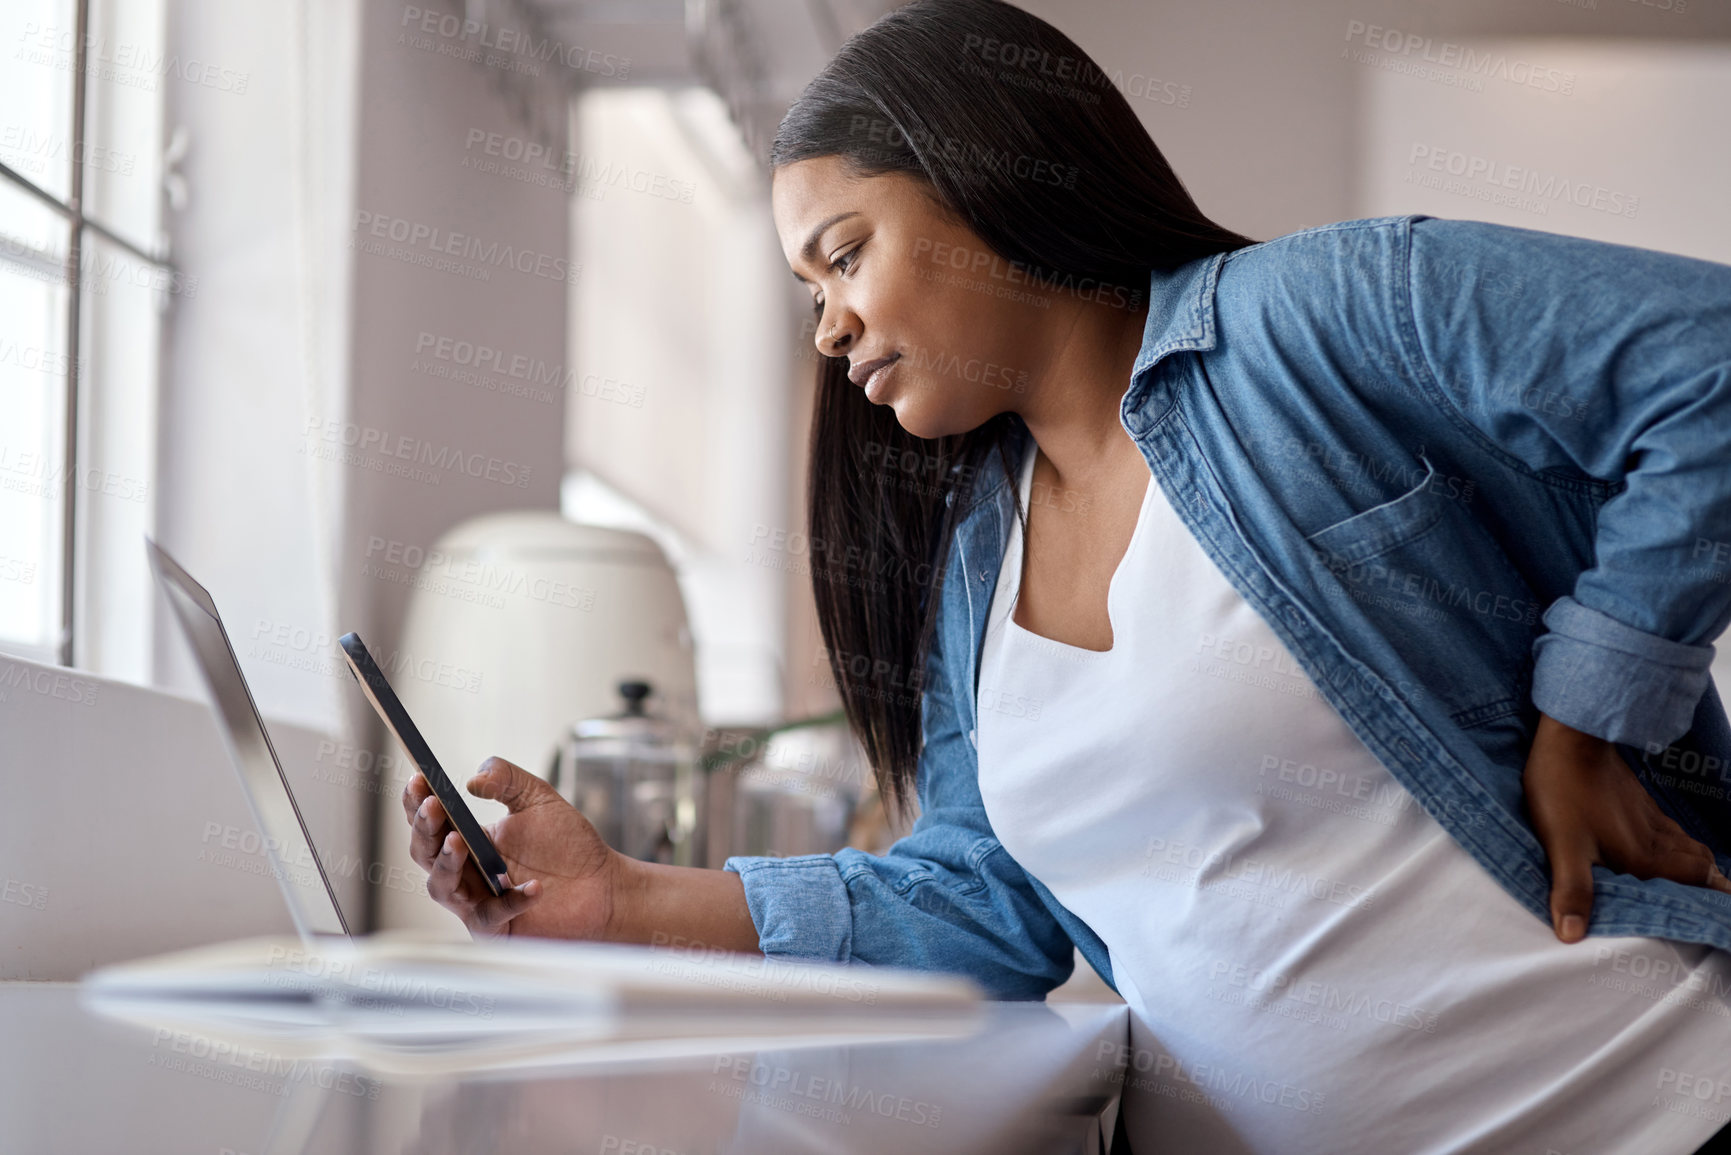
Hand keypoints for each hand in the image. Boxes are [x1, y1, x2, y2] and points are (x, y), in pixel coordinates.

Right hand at [403, 756, 623, 939]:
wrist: (602, 885)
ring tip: (458, 840)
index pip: (431, 821)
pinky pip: (492, 916)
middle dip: (424, 829)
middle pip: (425, 853)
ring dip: (446, 863)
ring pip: (441, 887)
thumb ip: (507, 778)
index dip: (417, 801)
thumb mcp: (538, 798)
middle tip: (433, 806)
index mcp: (469, 839)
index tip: (418, 779)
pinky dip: (510, 901)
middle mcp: (465, 871)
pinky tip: (533, 886)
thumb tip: (474, 780)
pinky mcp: (496, 929)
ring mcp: (477, 902)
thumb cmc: (568, 846)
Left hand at [1521, 711, 1730, 942]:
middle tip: (1718, 900)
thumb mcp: (1563, 846)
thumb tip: (1572, 935)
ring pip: (1688, 845)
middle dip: (1713, 883)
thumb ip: (1573, 890)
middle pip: (1700, 864)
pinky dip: (1681, 844)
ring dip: (1699, 864)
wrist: (1571, 739)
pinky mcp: (1637, 800)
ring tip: (1703, 881)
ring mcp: (1649, 816)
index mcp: (1643, 856)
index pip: (1696, 880)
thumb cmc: (1564, 792)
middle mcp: (1655, 838)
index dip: (1716, 895)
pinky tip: (1669, 847)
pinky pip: (1671, 829)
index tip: (1724, 913)